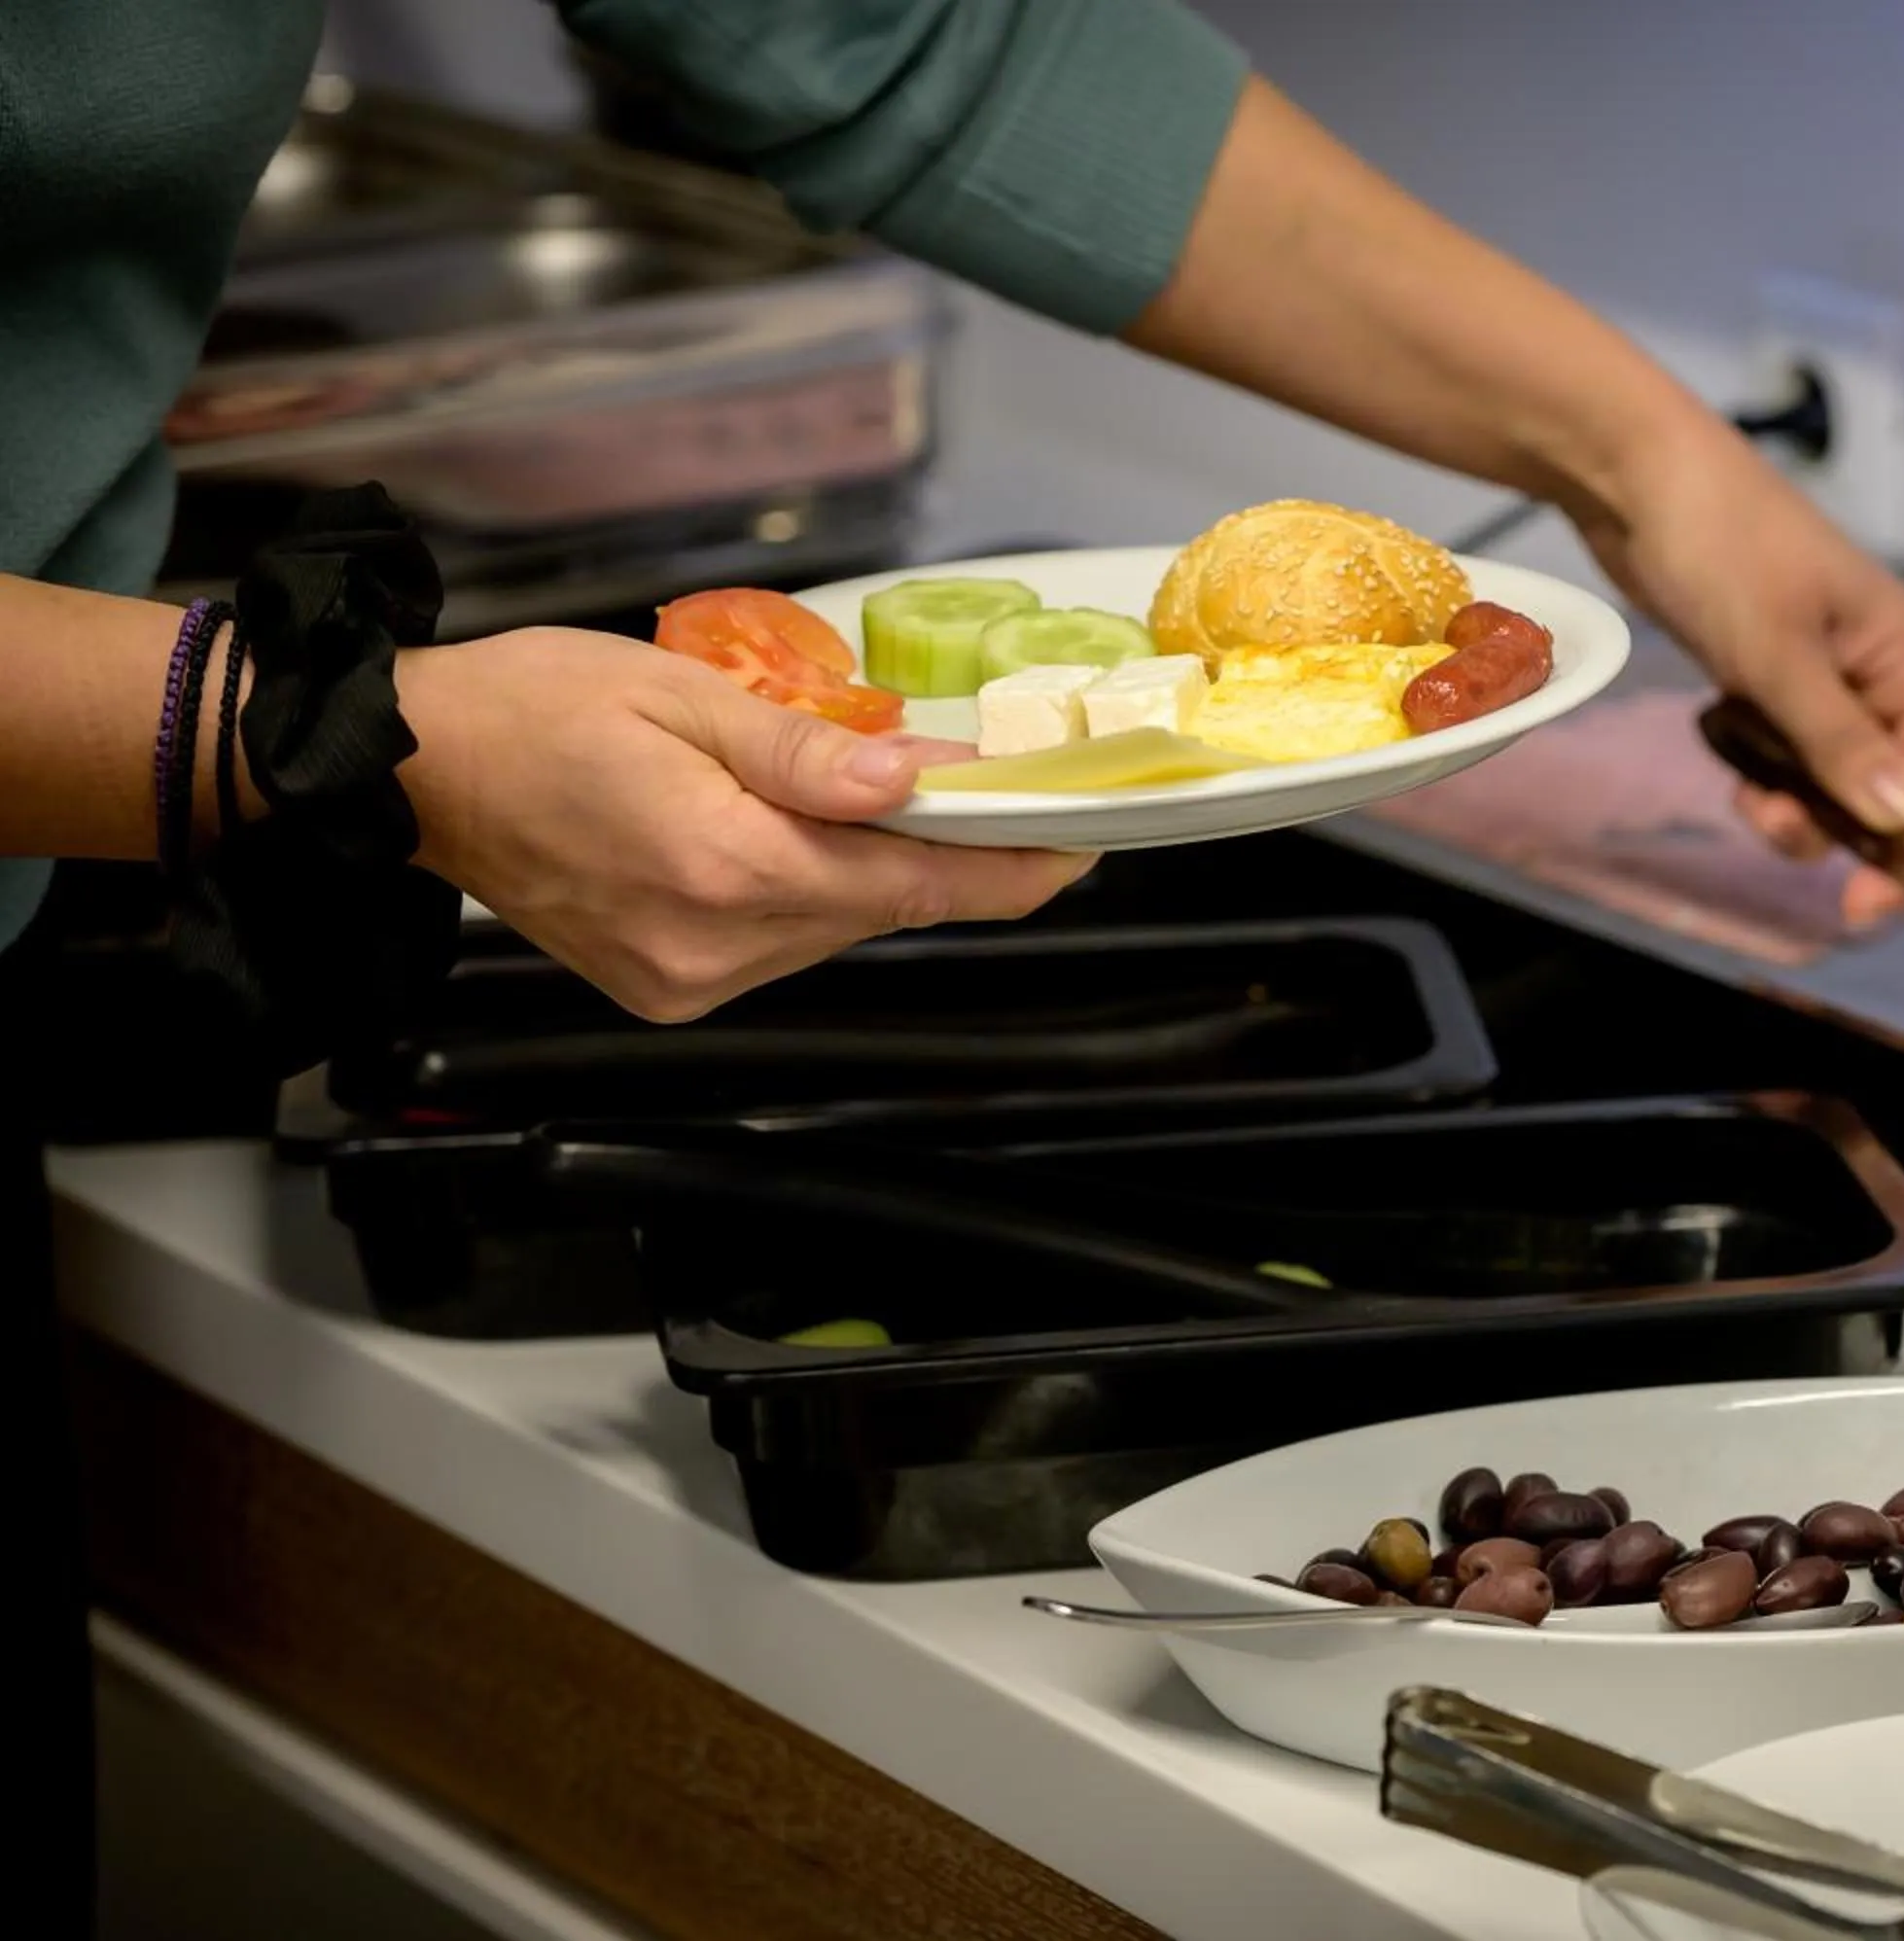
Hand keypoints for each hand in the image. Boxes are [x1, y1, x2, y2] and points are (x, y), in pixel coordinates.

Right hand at [395, 628, 1090, 1019]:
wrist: (411, 774)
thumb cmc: (532, 708)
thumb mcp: (683, 695)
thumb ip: (812, 752)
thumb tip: (923, 781)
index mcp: (723, 864)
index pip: (915, 882)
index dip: (1012, 864)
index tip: (1083, 839)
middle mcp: (713, 944)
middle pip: (884, 905)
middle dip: (942, 849)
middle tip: (991, 790)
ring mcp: (689, 980)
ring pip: (837, 924)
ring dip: (867, 867)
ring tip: (863, 795)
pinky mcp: (669, 990)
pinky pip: (783, 941)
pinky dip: (808, 889)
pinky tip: (783, 836)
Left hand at [1570, 420, 1903, 947]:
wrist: (1630, 473)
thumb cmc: (1719, 547)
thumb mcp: (1778, 656)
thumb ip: (1840, 745)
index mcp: (1899, 655)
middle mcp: (1870, 667)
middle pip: (1892, 788)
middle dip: (1861, 843)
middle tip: (1832, 900)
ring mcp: (1814, 671)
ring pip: (1830, 780)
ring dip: (1799, 813)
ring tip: (1752, 803)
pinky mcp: (1760, 673)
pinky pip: (1780, 754)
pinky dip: (1761, 777)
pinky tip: (1729, 765)